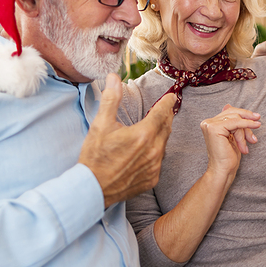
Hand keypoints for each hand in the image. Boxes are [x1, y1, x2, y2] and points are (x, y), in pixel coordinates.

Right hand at [79, 73, 175, 208]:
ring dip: (161, 134)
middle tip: (165, 109)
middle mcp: (154, 150)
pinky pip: (159, 160)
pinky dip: (156, 151)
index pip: (162, 112)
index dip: (167, 102)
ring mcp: (155, 166)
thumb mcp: (100, 124)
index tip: (171, 96)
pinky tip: (147, 149)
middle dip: (166, 116)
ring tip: (154, 127)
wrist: (93, 189)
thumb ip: (111, 99)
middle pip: (166, 127)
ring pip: (164, 144)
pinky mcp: (153, 178)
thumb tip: (114, 77)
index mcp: (143, 134)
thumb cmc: (95, 156)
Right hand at [200, 105, 260, 181]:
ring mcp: (210, 125)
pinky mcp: (214, 129)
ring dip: (246, 131)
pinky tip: (255, 126)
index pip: (229, 113)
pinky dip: (247, 125)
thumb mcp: (232, 135)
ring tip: (250, 142)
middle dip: (247, 121)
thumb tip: (228, 105)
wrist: (223, 170)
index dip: (244, 116)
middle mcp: (207, 123)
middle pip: (233, 113)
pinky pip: (236, 122)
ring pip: (236, 118)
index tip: (256, 119)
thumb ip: (231, 121)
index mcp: (210, 124)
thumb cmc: (228, 157)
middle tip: (258, 124)